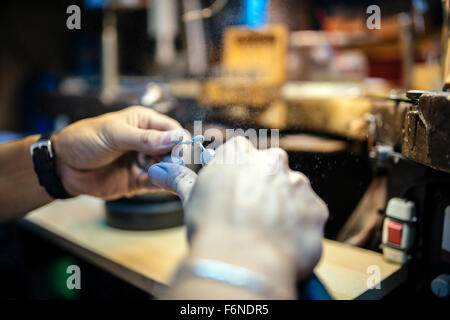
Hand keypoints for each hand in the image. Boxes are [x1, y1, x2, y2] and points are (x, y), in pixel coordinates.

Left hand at [53, 106, 184, 198]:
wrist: (62, 166)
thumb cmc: (84, 140)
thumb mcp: (114, 134)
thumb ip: (145, 138)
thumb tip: (176, 138)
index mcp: (144, 122)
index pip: (173, 129)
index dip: (179, 140)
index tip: (180, 151)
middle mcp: (148, 142)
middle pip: (174, 150)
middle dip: (174, 157)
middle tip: (166, 163)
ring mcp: (144, 162)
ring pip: (168, 168)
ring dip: (167, 171)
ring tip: (155, 171)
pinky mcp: (138, 181)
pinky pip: (157, 183)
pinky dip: (161, 184)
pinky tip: (160, 182)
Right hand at [148, 136, 328, 280]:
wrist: (242, 261)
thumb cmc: (212, 227)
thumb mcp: (192, 199)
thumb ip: (180, 179)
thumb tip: (158, 170)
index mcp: (240, 152)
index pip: (239, 156)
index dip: (233, 177)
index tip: (230, 194)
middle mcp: (273, 160)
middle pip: (267, 173)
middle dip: (259, 191)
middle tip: (246, 216)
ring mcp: (299, 184)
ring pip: (289, 195)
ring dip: (280, 210)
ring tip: (263, 234)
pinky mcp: (316, 209)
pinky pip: (306, 216)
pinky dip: (296, 227)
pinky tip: (281, 242)